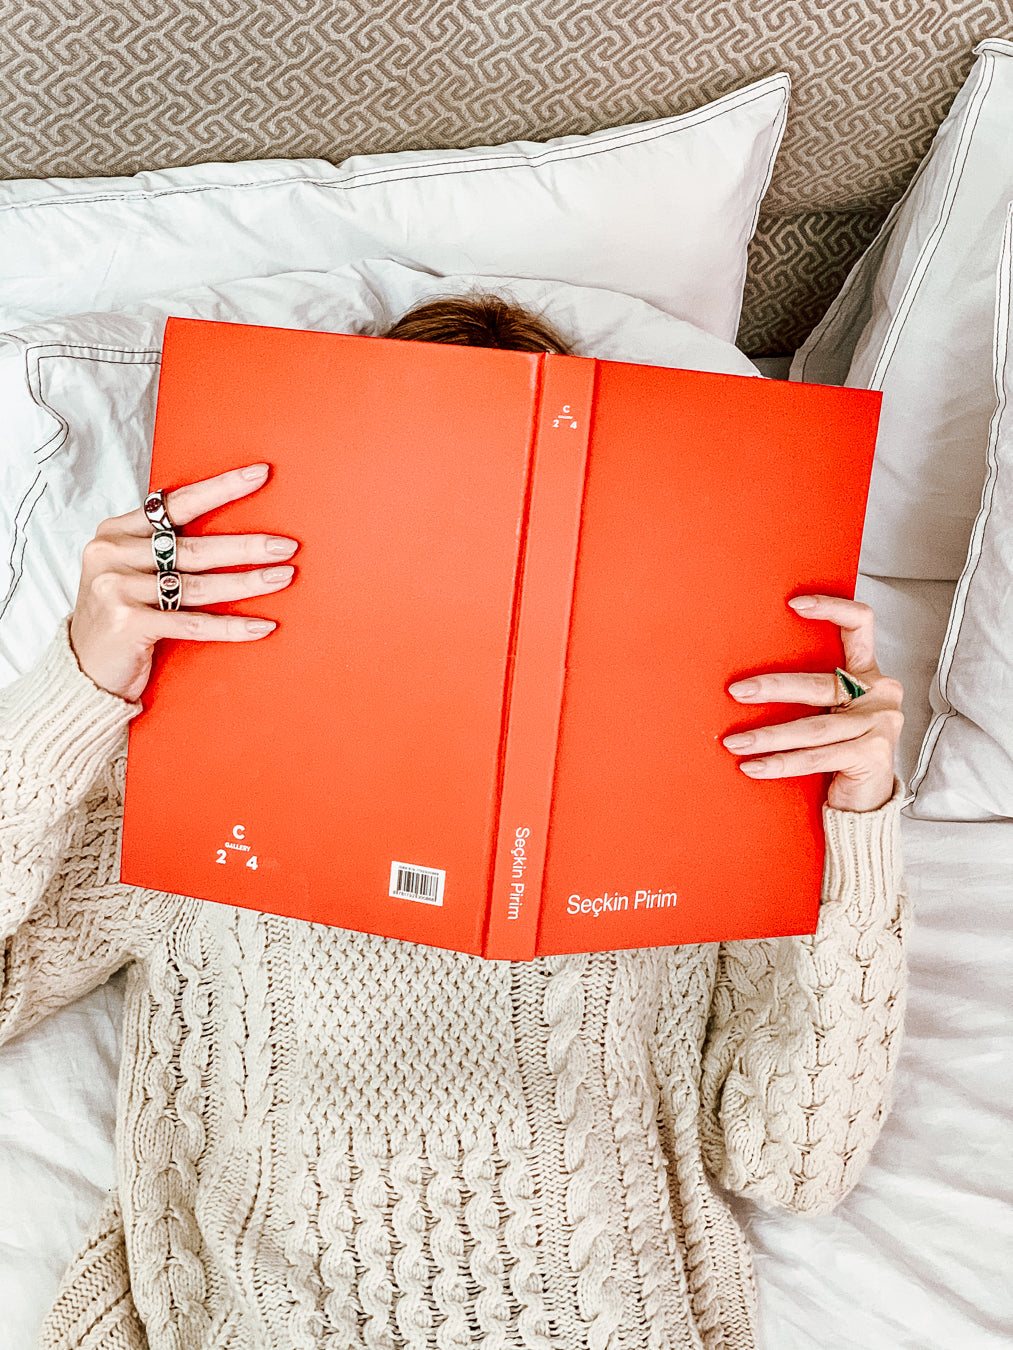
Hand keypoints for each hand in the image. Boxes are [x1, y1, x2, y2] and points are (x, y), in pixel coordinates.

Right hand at [70, 464, 297, 702]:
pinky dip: (230, 626)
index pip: (176, 504)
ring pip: (198, 585)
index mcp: (115, 532)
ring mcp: (117, 589)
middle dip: (246, 546)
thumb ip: (162, 548)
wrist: (84, 669)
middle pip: (194, 547)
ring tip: (283, 577)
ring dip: (247, 582)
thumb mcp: (131, 570)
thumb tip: (231, 531)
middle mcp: (112, 555)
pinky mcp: (128, 624)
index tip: (260, 475)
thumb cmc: (120, 614)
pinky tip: (261, 625)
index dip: (221, 488)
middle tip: (286, 545)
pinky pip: (192, 623)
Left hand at [721, 595, 903, 812]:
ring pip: (813, 727)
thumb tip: (747, 678)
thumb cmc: (840, 752)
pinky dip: (780, 763)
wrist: (866, 802)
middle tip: (736, 691)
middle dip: (773, 688)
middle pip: (820, 683)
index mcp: (869, 675)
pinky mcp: (874, 754)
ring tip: (734, 741)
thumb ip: (812, 693)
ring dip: (767, 736)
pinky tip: (752, 766)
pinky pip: (816, 757)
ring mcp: (880, 724)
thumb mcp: (829, 714)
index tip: (793, 604)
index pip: (860, 624)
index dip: (831, 608)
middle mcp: (880, 694)